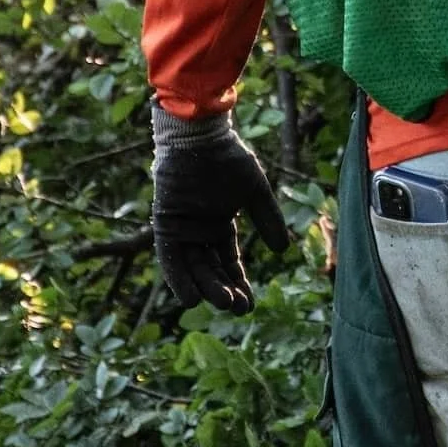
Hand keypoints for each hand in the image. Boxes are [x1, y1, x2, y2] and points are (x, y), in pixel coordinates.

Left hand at [150, 106, 292, 313]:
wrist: (200, 137)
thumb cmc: (229, 159)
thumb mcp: (255, 192)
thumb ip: (267, 219)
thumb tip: (283, 251)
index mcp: (219, 226)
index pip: (228, 262)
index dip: (239, 283)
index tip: (249, 305)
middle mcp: (198, 232)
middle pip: (211, 270)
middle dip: (224, 290)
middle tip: (238, 308)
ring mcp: (181, 229)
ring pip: (192, 268)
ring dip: (206, 287)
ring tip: (222, 303)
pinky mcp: (164, 224)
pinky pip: (169, 258)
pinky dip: (178, 278)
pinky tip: (191, 297)